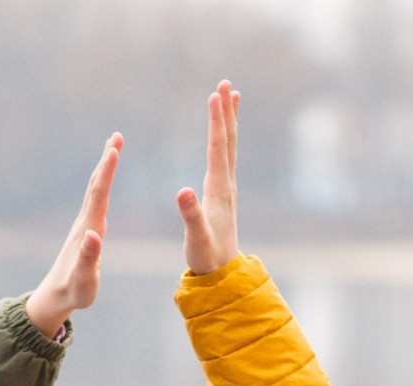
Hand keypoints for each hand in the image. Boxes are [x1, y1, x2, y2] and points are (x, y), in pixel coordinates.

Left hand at [26, 133, 123, 337]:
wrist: (55, 298)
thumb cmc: (73, 292)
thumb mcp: (83, 280)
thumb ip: (88, 259)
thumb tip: (94, 235)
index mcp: (88, 230)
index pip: (99, 195)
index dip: (107, 171)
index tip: (114, 148)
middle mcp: (85, 223)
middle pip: (97, 185)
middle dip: (107, 160)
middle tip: (117, 135)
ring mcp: (84, 226)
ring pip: (96, 191)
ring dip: (105, 169)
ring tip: (114, 149)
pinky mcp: (85, 232)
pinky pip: (96, 201)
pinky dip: (103, 185)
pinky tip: (105, 182)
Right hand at [177, 80, 240, 274]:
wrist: (223, 275)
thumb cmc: (207, 257)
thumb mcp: (195, 237)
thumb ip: (190, 214)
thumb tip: (182, 190)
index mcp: (219, 190)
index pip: (217, 148)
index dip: (216, 121)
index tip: (214, 95)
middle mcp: (226, 184)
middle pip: (228, 140)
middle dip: (226, 111)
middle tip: (225, 83)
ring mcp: (227, 188)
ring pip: (229, 146)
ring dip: (229, 120)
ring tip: (230, 97)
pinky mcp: (223, 194)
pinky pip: (225, 157)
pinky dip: (224, 139)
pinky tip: (222, 134)